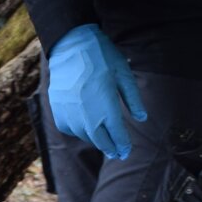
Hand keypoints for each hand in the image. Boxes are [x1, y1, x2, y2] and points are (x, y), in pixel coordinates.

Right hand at [47, 25, 145, 160]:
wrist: (71, 47)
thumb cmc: (102, 58)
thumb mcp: (123, 75)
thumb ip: (133, 99)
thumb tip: (142, 118)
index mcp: (107, 108)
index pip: (118, 136)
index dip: (123, 145)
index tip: (126, 151)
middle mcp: (88, 117)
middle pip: (101, 142)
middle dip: (111, 149)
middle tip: (117, 154)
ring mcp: (71, 116)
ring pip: (85, 137)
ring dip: (96, 139)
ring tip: (102, 140)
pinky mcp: (59, 112)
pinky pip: (70, 129)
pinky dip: (79, 131)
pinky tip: (85, 126)